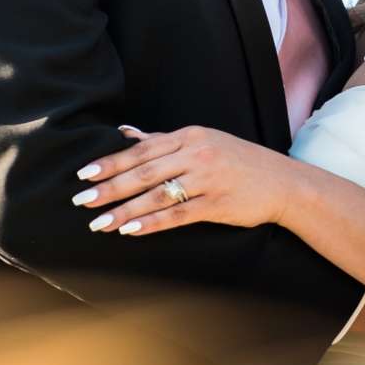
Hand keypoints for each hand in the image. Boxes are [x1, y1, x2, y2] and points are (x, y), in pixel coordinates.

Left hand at [73, 126, 293, 237]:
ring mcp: (208, 179)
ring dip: (125, 210)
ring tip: (99, 222)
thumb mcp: (203, 141)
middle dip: (110, 187)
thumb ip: (162, 141)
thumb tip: (125, 133)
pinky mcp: (217, 204)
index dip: (111, 162)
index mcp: (190, 136)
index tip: (84, 173)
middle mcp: (197, 154)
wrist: (282, 182)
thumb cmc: (238, 161)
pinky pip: (178, 215)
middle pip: (144, 172)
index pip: (142, 150)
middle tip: (81, 200)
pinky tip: (130, 231)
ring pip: (157, 195)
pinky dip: (152, 222)